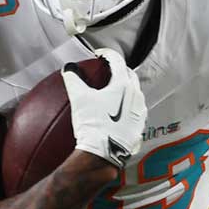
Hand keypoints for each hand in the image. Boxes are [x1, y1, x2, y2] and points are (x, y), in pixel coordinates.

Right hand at [62, 50, 145, 166]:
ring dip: (126, 87)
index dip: (107, 54)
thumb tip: (68, 69)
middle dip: (119, 69)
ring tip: (114, 90)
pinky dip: (128, 105)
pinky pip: (136, 110)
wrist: (103, 154)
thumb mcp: (79, 99)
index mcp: (123, 85)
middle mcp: (136, 96)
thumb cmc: (92, 124)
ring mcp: (140, 112)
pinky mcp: (139, 127)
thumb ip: (73, 79)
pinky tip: (118, 111)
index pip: (118, 61)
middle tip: (108, 70)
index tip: (99, 55)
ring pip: (135, 92)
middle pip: (129, 75)